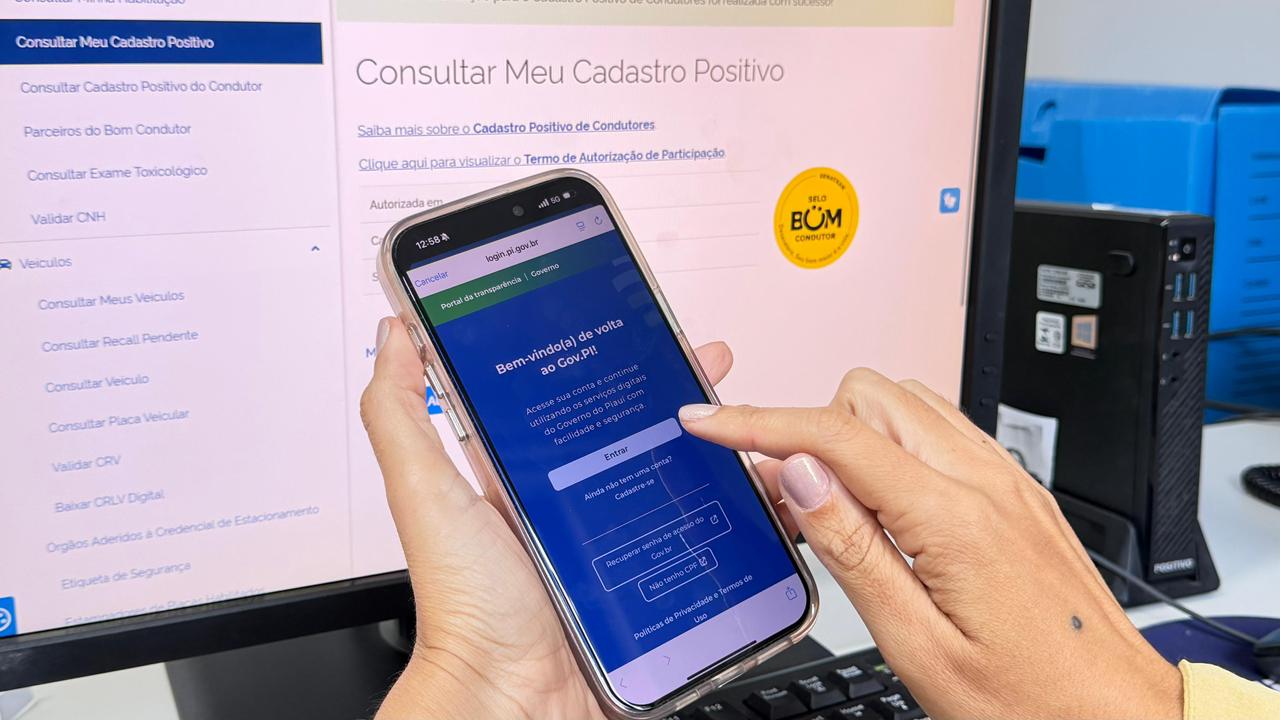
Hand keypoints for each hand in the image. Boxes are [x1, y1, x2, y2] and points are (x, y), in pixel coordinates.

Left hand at [360, 318, 736, 719]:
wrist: (514, 704)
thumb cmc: (467, 607)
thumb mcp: (426, 495)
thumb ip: (400, 414)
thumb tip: (393, 335)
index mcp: (524, 476)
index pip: (575, 398)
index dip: (610, 356)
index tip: (638, 323)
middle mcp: (574, 505)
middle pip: (639, 434)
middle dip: (678, 394)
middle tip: (706, 365)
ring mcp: (618, 545)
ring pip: (680, 484)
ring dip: (719, 453)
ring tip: (749, 425)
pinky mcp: (652, 586)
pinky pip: (703, 544)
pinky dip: (736, 519)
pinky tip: (764, 498)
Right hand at [678, 369, 1181, 719]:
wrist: (1117, 714)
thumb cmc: (1029, 700)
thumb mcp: (918, 646)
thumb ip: (852, 549)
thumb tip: (797, 472)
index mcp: (954, 518)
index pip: (834, 436)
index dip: (757, 423)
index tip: (708, 422)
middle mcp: (984, 481)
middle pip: (867, 397)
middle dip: (810, 430)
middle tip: (783, 494)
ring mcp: (1004, 479)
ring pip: (903, 403)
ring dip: (851, 435)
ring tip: (834, 508)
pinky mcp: (1014, 490)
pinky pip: (940, 429)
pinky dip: (892, 446)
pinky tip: (883, 505)